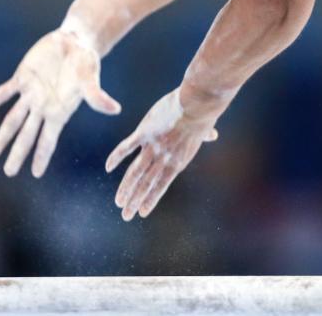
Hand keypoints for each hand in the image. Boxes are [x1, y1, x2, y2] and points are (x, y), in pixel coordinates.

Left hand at [0, 17, 120, 177]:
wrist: (76, 42)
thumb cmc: (87, 61)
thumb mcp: (90, 79)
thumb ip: (97, 97)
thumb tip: (115, 109)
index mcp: (59, 112)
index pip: (48, 140)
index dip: (41, 156)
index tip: (35, 174)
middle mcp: (43, 107)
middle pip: (27, 135)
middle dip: (18, 153)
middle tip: (9, 172)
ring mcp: (31, 94)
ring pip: (13, 118)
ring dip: (3, 135)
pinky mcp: (22, 78)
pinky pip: (5, 92)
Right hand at [105, 88, 217, 220]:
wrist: (196, 107)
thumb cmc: (202, 115)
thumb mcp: (203, 131)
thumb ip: (204, 136)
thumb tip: (213, 135)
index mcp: (177, 162)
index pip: (161, 186)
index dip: (151, 200)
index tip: (142, 212)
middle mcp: (164, 159)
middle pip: (146, 185)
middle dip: (135, 202)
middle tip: (125, 216)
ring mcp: (153, 147)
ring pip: (135, 173)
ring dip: (126, 189)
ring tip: (118, 203)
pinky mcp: (144, 133)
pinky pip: (126, 148)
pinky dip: (116, 157)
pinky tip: (108, 168)